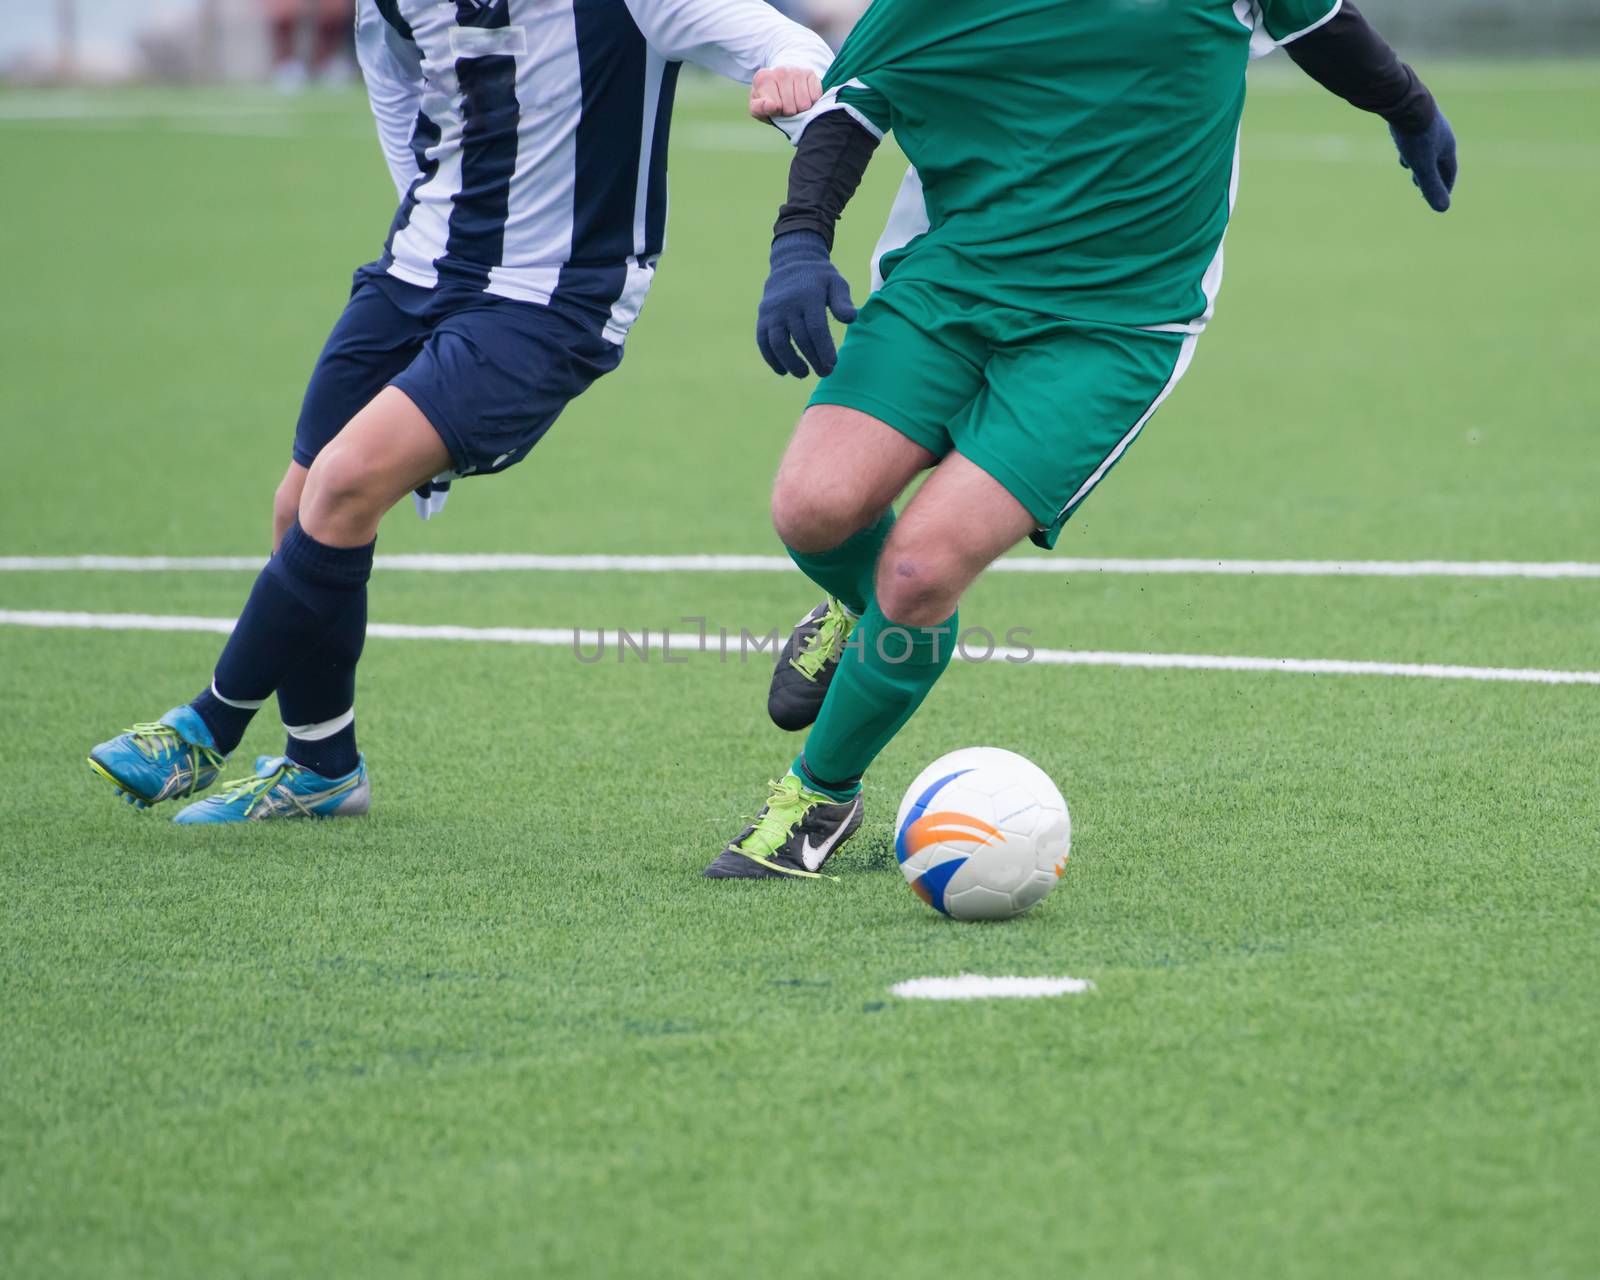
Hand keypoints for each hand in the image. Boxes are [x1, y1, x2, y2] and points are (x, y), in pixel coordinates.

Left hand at [749, 67, 823, 118]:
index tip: (774, 107)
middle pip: (790, 108)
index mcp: (763, 78)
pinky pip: (815, 97)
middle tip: (786, 106)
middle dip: (789, 112)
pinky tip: (805, 97)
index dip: (777, 112)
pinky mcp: (810, 73)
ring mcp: (796, 70)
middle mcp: (780, 71)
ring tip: (795, 103)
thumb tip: (770, 105)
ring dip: (801, 109)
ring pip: (804, 104)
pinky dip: (812, 102)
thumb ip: (758, 108)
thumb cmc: (769, 100)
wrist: (783, 83)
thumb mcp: (757, 107)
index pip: (776, 106)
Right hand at [757, 230, 856, 377]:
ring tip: (804, 374)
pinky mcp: (762, 318)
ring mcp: (772, 312)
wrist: (791, 263)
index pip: (816, 327)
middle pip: (800, 338)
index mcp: (809, 296)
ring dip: (790, 363)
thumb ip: (842, 301)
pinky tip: (784, 371)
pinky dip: (772, 359)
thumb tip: (851, 319)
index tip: (833, 363)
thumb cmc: (819, 279)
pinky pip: (763, 342)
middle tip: (826, 373)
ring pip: (778, 343)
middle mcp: (788, 305)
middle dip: (813, 359)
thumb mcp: (836, 283)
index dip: (824, 348)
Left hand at [1390, 113, 1457, 212]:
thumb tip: (1443, 210)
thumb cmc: (1415, 134)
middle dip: (1430, 175)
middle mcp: (1442, 134)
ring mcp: (1429, 124)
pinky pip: (1416, 136)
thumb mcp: (1422, 164)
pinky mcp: (1415, 117)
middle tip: (1419, 187)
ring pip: (1426, 148)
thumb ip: (1431, 186)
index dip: (1446, 185)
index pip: (1450, 171)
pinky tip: (1401, 147)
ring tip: (1408, 168)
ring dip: (1419, 161)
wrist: (1404, 100)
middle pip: (1438, 159)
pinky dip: (1410, 147)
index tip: (1441, 197)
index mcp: (1447, 146)